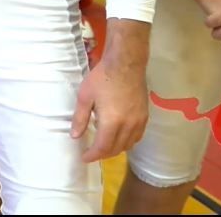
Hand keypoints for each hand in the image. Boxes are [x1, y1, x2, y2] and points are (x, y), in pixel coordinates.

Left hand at [72, 45, 148, 161]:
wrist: (126, 63)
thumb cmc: (102, 78)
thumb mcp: (85, 97)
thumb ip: (80, 118)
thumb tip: (75, 136)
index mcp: (112, 122)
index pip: (103, 148)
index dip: (92, 156)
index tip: (84, 158)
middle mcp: (128, 126)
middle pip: (116, 149)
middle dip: (103, 154)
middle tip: (91, 152)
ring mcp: (139, 122)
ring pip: (128, 145)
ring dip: (115, 149)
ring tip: (103, 144)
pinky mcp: (145, 116)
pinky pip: (137, 137)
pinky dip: (127, 141)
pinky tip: (119, 136)